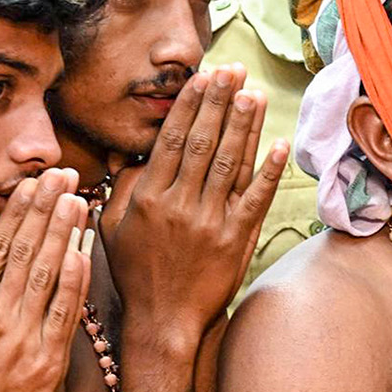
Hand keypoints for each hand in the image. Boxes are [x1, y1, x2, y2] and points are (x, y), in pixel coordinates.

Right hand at [0, 169, 91, 391]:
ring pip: (49, 275)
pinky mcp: (51, 361)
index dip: (17, 211)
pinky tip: (85, 251)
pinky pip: (67, 313)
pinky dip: (77, 281)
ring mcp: (27, 340)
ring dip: (65, 233)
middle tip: (63, 175)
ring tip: (78, 198)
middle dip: (46, 208)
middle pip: (26, 252)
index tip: (32, 183)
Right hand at [99, 65, 286, 349]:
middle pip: (203, 143)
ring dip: (244, 125)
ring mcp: (209, 221)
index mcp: (148, 197)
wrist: (163, 320)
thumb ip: (121, 188)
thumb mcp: (112, 228)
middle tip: (232, 71)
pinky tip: (279, 144)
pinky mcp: (235, 239)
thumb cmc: (137, 273)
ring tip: (253, 93)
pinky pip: (254, 199)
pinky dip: (268, 171)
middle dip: (219, 102)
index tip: (202, 78)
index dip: (190, 105)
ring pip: (229, 163)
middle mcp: (179, 204)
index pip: (172, 140)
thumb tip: (127, 153)